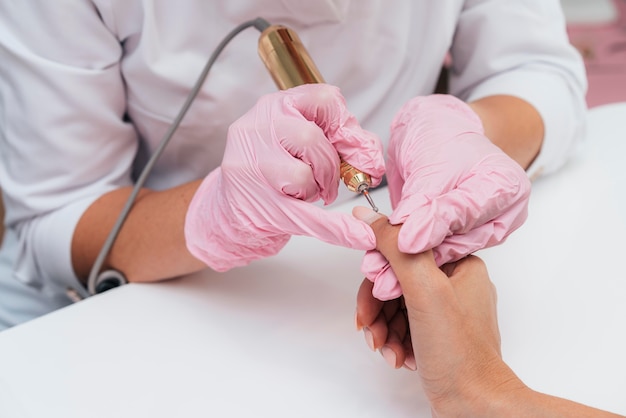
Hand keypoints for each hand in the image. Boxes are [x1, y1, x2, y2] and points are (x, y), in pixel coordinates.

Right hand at [184, 84, 384, 270]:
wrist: (233, 206)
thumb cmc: (271, 168)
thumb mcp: (298, 141)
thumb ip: (338, 139)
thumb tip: (370, 156)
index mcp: (274, 106)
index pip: (323, 100)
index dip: (347, 126)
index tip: (353, 147)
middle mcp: (256, 129)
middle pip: (312, 139)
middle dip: (332, 164)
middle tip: (333, 180)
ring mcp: (250, 166)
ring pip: (302, 174)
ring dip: (319, 187)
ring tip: (310, 191)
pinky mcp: (256, 203)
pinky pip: (306, 217)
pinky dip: (338, 229)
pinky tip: (359, 235)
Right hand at [354, 207, 520, 414]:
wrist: (475, 406)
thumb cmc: (459, 352)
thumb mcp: (424, 290)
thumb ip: (394, 247)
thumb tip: (367, 215)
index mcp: (460, 264)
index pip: (406, 249)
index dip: (381, 270)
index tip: (370, 290)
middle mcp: (455, 284)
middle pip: (397, 280)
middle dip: (378, 307)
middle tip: (368, 325)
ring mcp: (447, 311)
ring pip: (397, 306)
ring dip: (383, 328)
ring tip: (384, 348)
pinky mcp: (439, 334)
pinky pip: (405, 326)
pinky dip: (395, 341)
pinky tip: (397, 357)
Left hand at [363, 94, 530, 299]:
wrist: (433, 128)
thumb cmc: (441, 134)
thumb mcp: (432, 166)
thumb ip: (422, 204)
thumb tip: (409, 240)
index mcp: (506, 189)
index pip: (467, 214)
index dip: (435, 230)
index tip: (406, 244)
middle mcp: (497, 214)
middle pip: (457, 242)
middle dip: (417, 260)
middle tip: (384, 274)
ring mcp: (475, 227)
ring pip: (441, 252)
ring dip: (406, 267)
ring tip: (377, 276)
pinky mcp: (453, 236)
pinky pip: (429, 251)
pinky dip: (404, 259)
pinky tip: (381, 270)